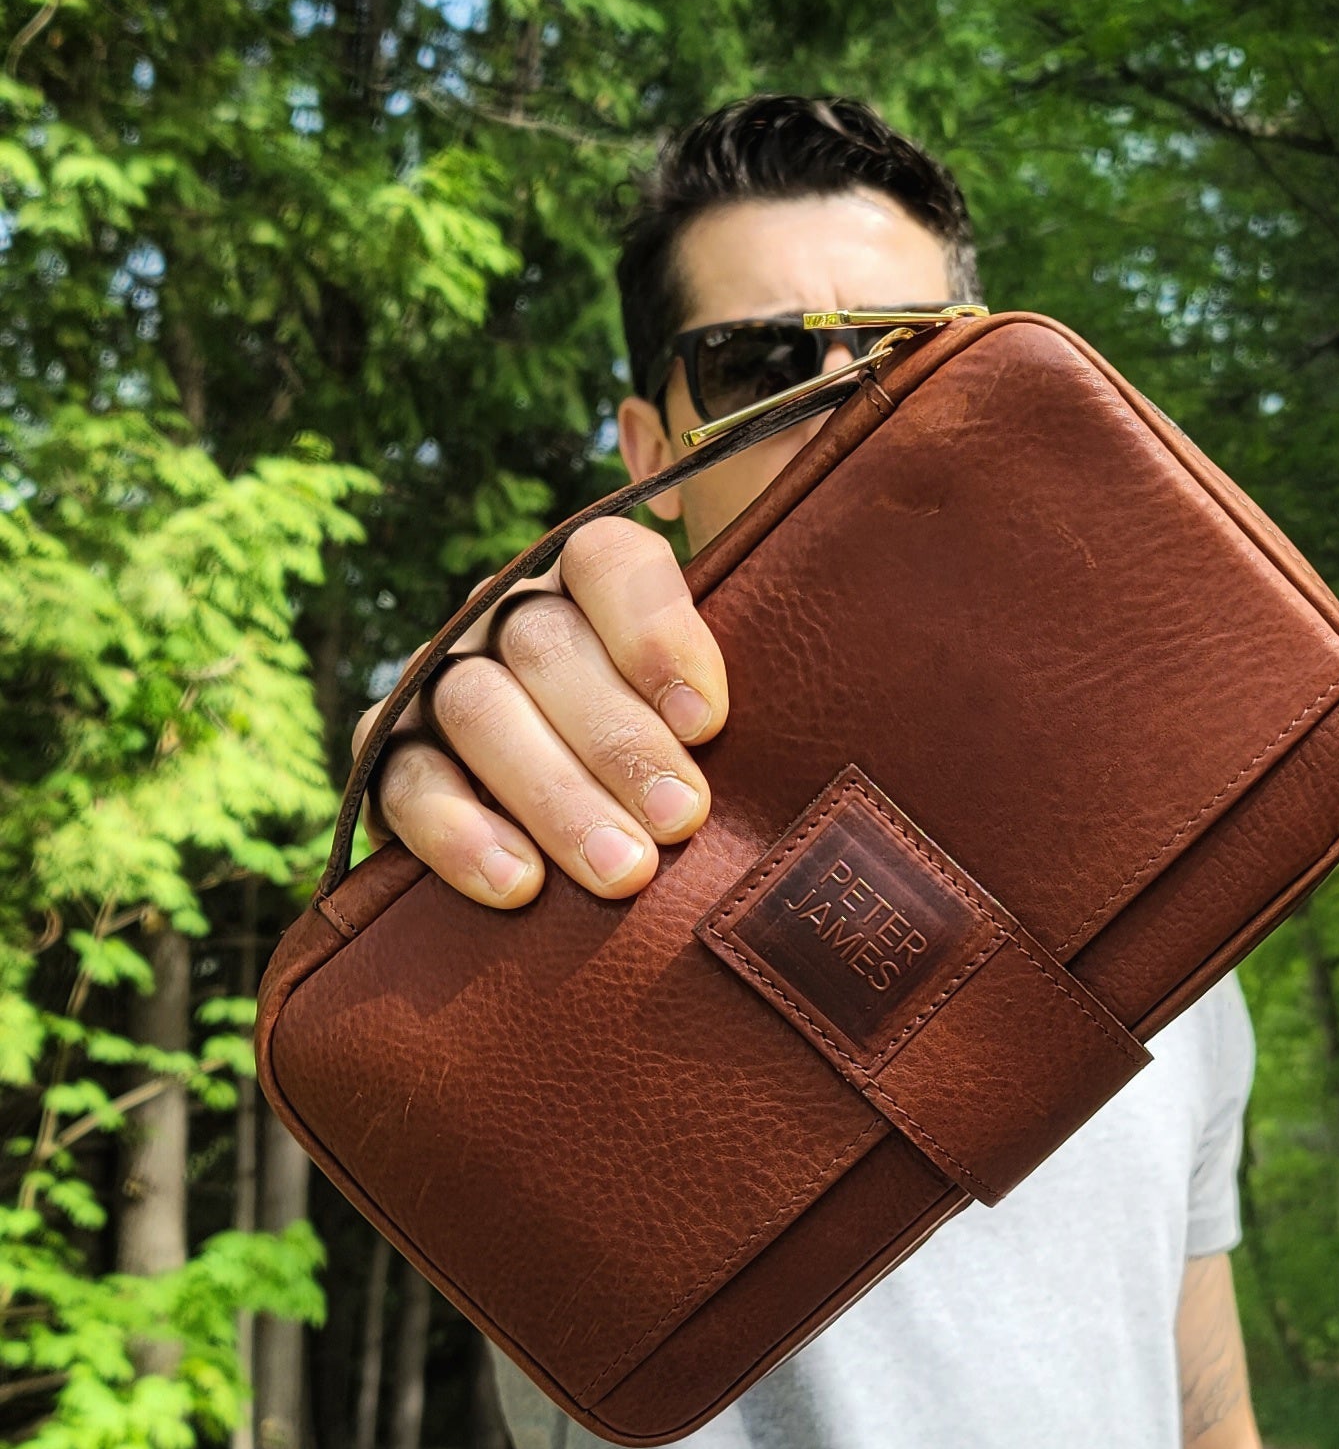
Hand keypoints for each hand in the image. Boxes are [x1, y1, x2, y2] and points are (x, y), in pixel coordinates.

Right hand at [353, 518, 727, 907]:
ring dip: (555, 795)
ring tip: (622, 872)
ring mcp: (441, 680)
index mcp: (593, 582)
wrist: (583, 837)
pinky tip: (518, 886)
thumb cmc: (685, 768)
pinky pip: (405, 780)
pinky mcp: (390, 756)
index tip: (711, 721)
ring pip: (480, 710)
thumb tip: (839, 726)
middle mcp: (510, 615)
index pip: (612, 562)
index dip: (657, 633)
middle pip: (548, 646)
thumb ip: (748, 701)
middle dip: (620, 740)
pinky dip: (458, 833)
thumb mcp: (722, 722)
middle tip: (682, 818)